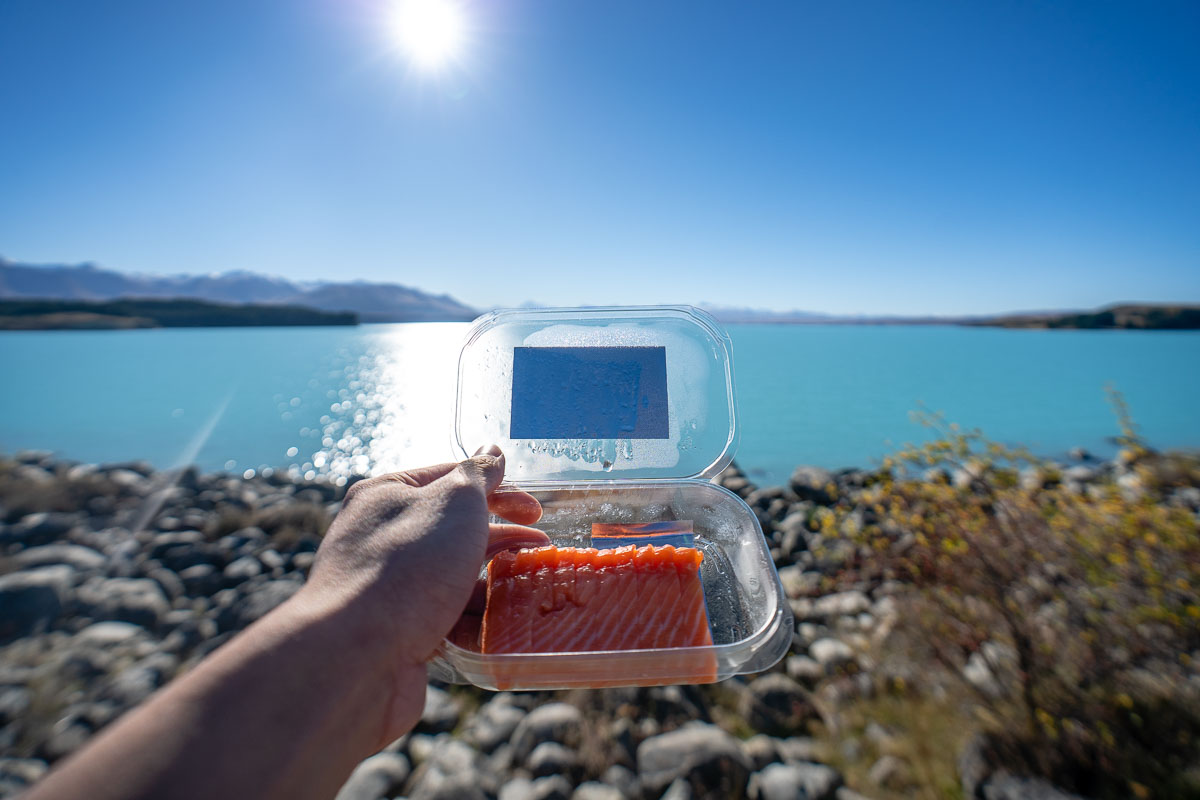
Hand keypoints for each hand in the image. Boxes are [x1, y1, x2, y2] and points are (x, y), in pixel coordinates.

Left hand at [300, 445, 547, 741]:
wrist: (356, 655)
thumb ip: (478, 475)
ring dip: (490, 579)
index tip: (536, 510)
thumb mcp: (454, 502)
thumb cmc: (408, 566)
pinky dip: (473, 617)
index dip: (498, 490)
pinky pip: (443, 616)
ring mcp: (387, 587)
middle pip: (452, 530)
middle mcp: (380, 537)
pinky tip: (500, 623)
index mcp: (387, 496)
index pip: (449, 479)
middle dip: (500, 537)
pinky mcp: (395, 631)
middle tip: (540, 546)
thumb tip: (492, 451)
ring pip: (450, 576)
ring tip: (529, 585)